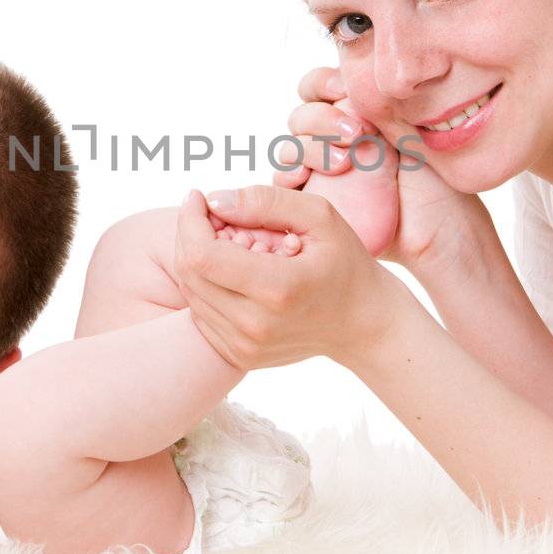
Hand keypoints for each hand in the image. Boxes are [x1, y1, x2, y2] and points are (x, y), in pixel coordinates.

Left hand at [172, 186, 415, 371]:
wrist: (363, 326)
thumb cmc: (346, 264)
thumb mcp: (320, 218)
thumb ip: (266, 201)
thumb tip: (215, 199)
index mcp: (277, 289)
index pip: (202, 254)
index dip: (190, 220)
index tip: (199, 197)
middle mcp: (255, 325)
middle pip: (189, 273)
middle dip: (190, 234)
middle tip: (213, 215)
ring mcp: (244, 346)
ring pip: (190, 293)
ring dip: (196, 259)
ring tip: (227, 241)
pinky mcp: (239, 356)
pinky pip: (200, 313)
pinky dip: (205, 285)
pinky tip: (230, 268)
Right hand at [271, 66, 500, 274]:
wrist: (438, 230)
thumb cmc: (433, 179)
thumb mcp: (409, 131)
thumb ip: (374, 106)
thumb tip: (345, 91)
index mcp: (354, 113)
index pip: (319, 87)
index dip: (323, 83)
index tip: (344, 90)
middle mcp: (332, 139)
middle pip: (302, 115)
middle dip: (322, 119)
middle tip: (357, 135)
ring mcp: (319, 170)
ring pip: (290, 146)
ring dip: (309, 148)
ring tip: (343, 164)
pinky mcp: (311, 200)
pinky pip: (283, 183)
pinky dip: (287, 174)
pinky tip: (302, 176)